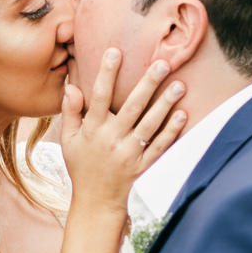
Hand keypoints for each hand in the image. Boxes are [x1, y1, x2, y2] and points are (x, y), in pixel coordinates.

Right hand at [60, 49, 186, 213]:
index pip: (99, 97)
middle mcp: (111, 140)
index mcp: (92, 130)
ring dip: (165, 105)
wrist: (96, 201)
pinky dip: (171, 132)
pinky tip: (182, 115)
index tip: (115, 51)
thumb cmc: (82, 165)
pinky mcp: (142, 166)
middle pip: (132, 108)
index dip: (107, 73)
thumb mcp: (69, 139)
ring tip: (179, 85)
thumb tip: (71, 86)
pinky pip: (159, 147)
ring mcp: (128, 154)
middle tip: (163, 63)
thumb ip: (70, 112)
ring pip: (150, 126)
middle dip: (148, 84)